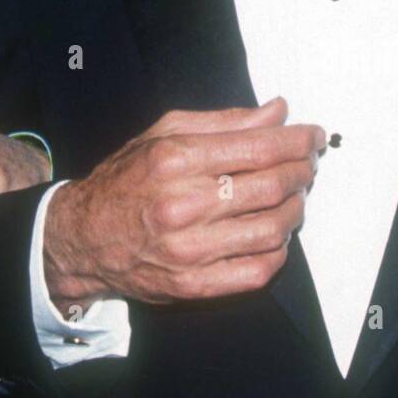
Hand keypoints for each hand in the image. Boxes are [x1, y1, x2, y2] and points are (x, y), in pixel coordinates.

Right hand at [42, 97, 323, 316]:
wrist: (84, 237)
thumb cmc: (126, 179)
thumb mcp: (163, 134)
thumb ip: (224, 122)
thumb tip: (277, 112)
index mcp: (175, 159)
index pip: (257, 148)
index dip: (296, 141)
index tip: (314, 136)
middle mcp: (183, 204)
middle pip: (271, 186)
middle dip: (302, 171)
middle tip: (308, 164)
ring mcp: (189, 249)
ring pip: (272, 229)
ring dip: (295, 210)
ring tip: (294, 197)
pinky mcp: (194, 284)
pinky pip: (257, 271)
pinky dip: (279, 252)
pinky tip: (276, 235)